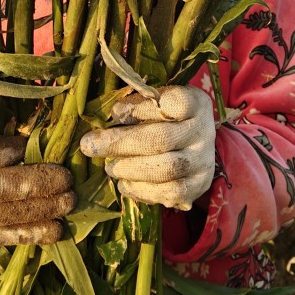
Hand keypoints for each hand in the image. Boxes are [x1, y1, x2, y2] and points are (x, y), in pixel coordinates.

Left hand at [79, 85, 214, 210]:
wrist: (196, 146)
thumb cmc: (168, 119)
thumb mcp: (158, 102)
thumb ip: (138, 105)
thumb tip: (112, 115)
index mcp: (195, 103)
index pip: (173, 103)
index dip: (141, 109)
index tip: (115, 113)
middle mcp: (203, 131)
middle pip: (161, 139)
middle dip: (121, 143)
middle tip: (90, 146)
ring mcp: (202, 160)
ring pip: (166, 169)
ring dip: (131, 169)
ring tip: (110, 168)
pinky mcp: (198, 185)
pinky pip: (169, 193)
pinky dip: (142, 190)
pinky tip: (124, 184)